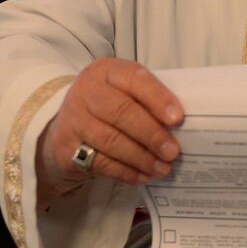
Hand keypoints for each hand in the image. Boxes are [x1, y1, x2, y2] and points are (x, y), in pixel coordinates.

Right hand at [35, 58, 183, 206]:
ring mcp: (73, 119)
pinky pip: (100, 162)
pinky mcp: (65, 147)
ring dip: (141, 158)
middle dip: (151, 134)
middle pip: (121, 113)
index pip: (134, 79)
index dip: (157, 98)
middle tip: (173, 152)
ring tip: (163, 169)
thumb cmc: (108, 102)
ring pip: (111, 141)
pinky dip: (125, 172)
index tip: (178, 118)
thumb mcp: (125, 89)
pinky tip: (142, 176)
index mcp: (107, 71)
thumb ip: (147, 99)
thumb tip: (181, 125)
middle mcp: (86, 91)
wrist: (67, 120)